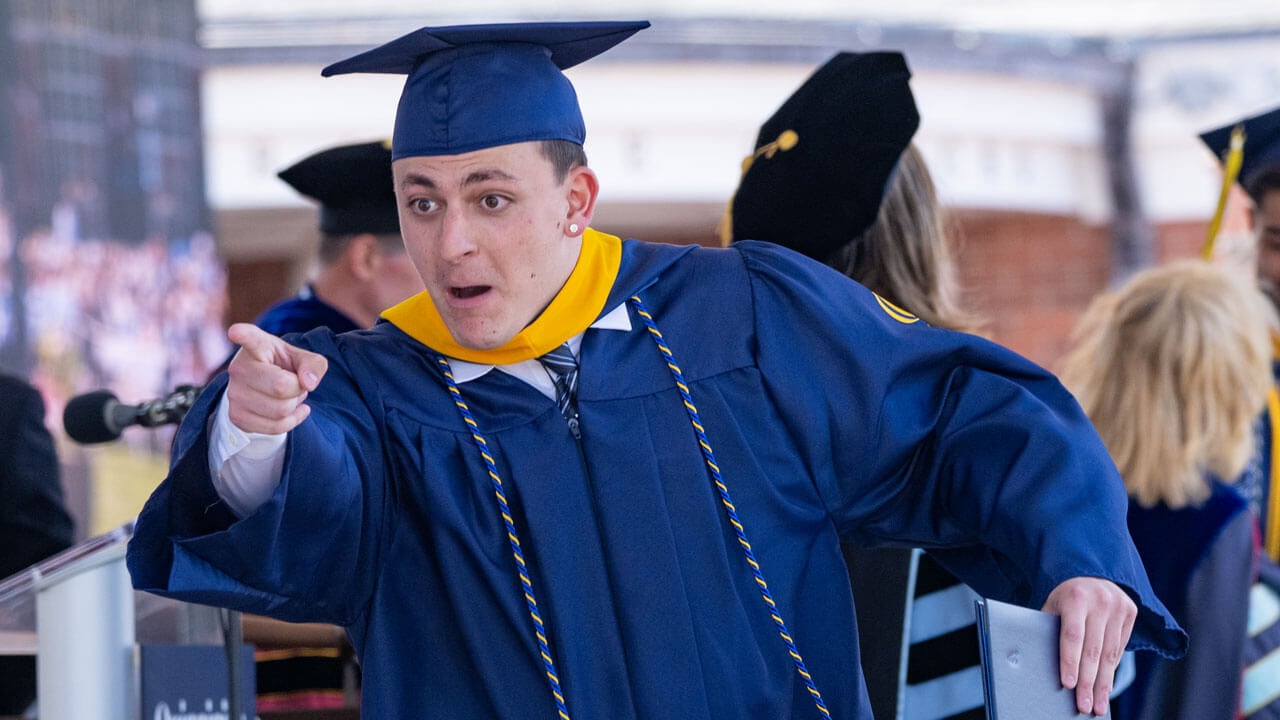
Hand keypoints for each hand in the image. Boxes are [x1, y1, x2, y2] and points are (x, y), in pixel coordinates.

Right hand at [225, 323, 327, 433]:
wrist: (263, 388)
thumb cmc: (283, 367)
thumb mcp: (301, 359)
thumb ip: (314, 364)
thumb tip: (309, 383)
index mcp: (256, 346)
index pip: (250, 339)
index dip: (243, 335)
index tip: (236, 331)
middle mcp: (239, 368)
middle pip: (281, 387)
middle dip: (298, 389)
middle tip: (294, 382)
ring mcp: (234, 394)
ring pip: (280, 410)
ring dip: (294, 405)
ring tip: (288, 395)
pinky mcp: (236, 416)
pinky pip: (275, 427)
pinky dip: (291, 421)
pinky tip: (292, 411)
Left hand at [1042, 577, 1135, 715]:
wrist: (1092, 573)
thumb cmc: (1065, 597)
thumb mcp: (1053, 605)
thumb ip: (1050, 629)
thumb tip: (1039, 665)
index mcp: (1076, 596)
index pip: (1072, 636)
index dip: (1070, 662)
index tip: (1068, 686)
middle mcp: (1101, 600)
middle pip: (1094, 650)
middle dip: (1089, 682)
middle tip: (1085, 707)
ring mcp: (1119, 606)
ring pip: (1111, 654)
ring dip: (1104, 683)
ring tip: (1098, 705)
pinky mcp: (1131, 612)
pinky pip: (1121, 648)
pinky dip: (1112, 670)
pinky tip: (1106, 687)